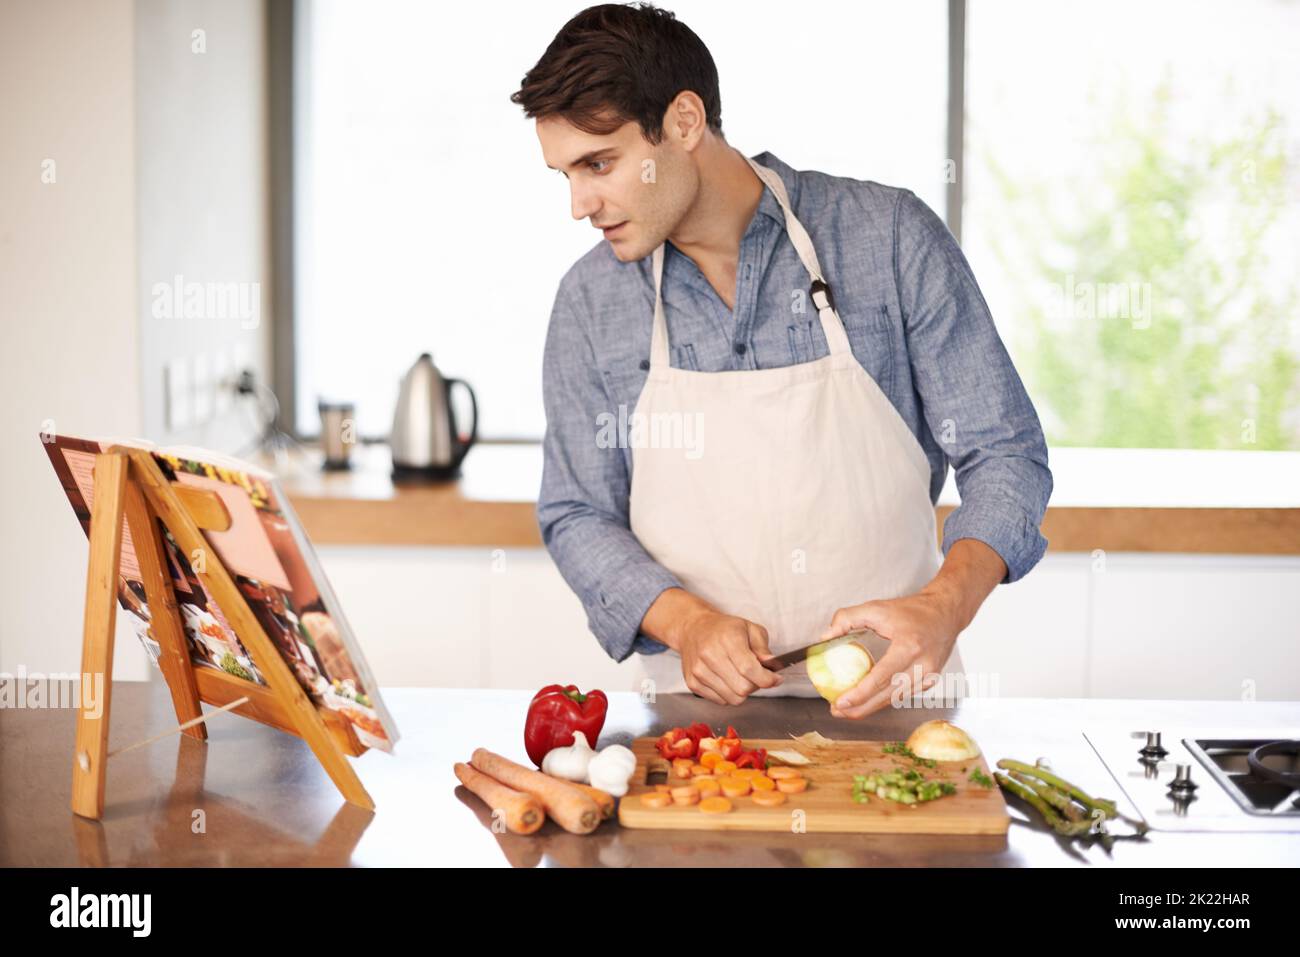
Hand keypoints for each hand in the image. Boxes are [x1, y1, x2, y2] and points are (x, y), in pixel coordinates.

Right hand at [674, 609, 783, 705]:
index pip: (749, 669)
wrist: (693, 629)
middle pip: (743, 688)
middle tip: (756, 675)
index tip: (775, 678)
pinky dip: (729, 694)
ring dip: (742, 691)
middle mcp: (710, 656)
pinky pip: (721, 701)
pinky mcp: (693, 683)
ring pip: (733, 699)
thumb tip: (772, 666)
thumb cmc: (724, 629)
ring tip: (740, 676)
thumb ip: (763, 648)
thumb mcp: (750, 628)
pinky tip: (727, 679)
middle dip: (756, 685)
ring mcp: (699, 671)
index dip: (767, 679)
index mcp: (727, 639)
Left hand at [819, 589, 961, 719]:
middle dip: (861, 708)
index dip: (860, 693)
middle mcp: (923, 665)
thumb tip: (826, 636)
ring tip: (847, 710)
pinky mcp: (930, 681)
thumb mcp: (876, 607)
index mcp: (909, 646)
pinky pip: (903, 695)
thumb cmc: (912, 610)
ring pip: (895, 699)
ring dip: (871, 708)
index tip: (840, 702)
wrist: (945, 613)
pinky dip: (884, 700)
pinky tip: (867, 702)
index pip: (881, 677)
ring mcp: (929, 676)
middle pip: (888, 695)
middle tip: (837, 710)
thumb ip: (847, 617)